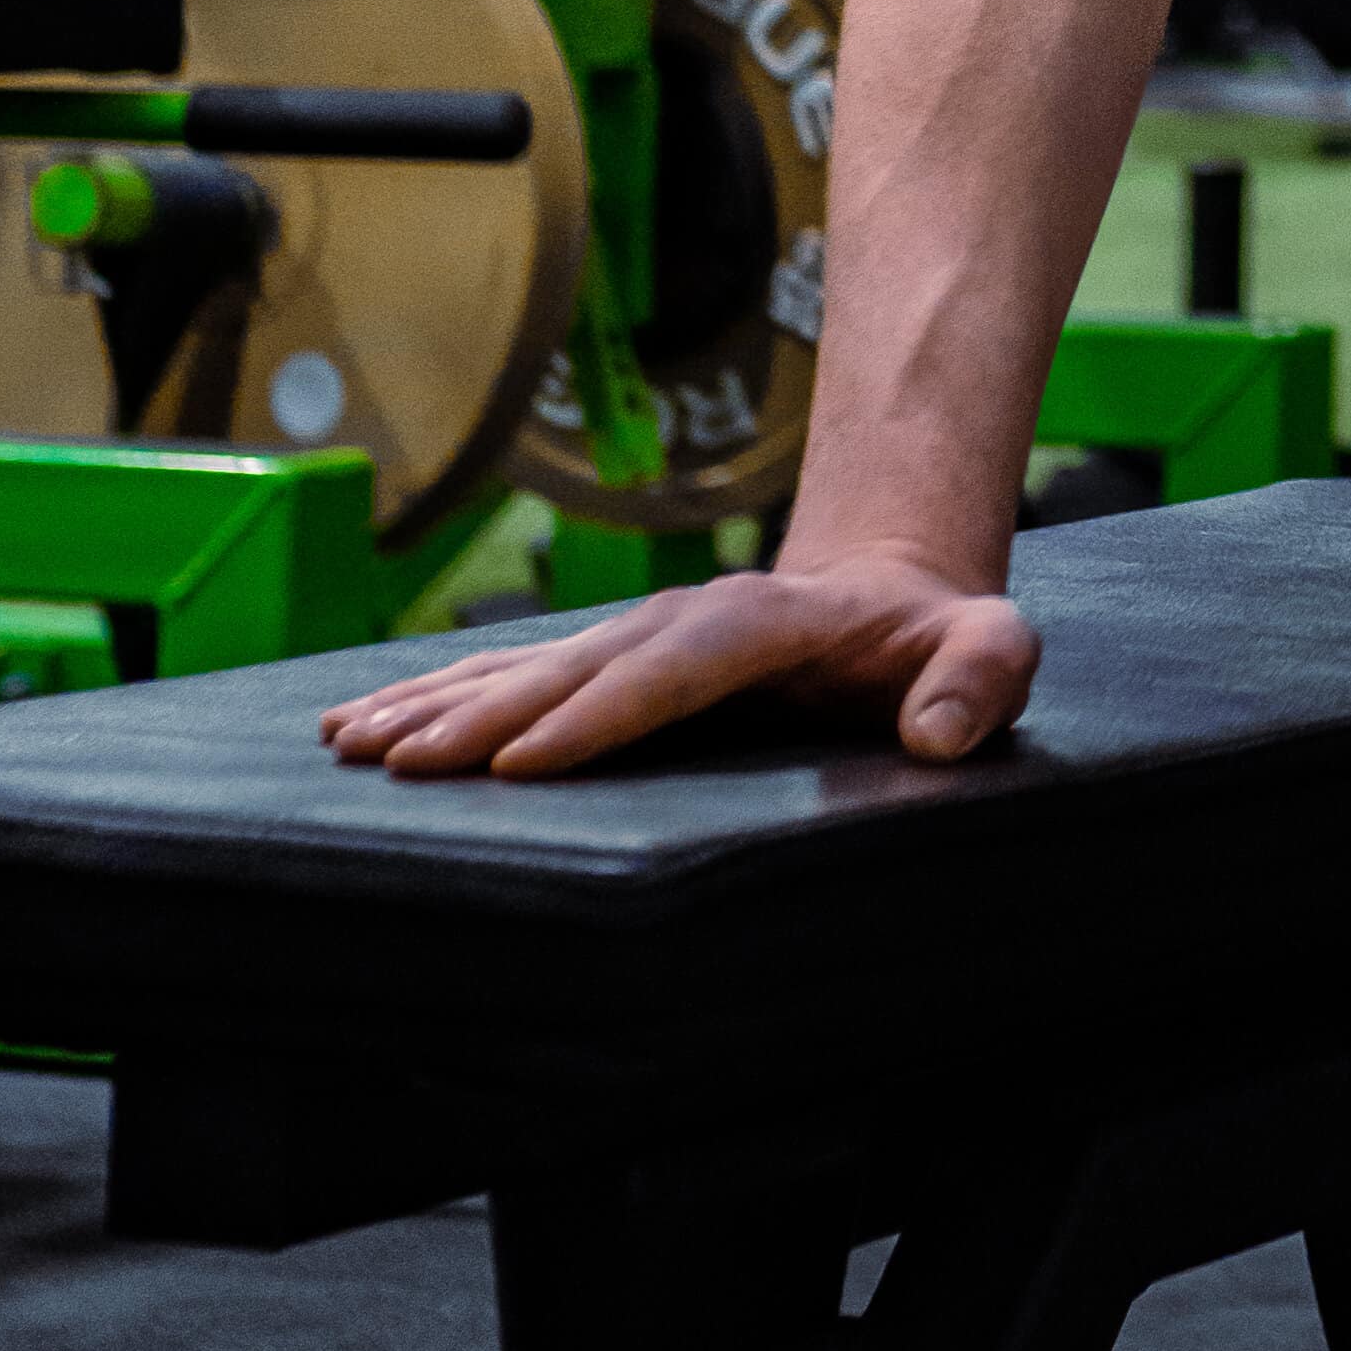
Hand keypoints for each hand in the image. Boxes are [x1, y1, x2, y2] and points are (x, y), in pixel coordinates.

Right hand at [317, 546, 1043, 780]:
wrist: (892, 587)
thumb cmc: (941, 638)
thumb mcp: (995, 647)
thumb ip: (981, 678)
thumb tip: (938, 733)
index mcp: (773, 620)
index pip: (681, 664)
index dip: (603, 711)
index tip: (528, 759)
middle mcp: (687, 616)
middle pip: (579, 666)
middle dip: (488, 715)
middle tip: (405, 764)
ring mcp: (639, 631)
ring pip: (527, 665)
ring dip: (439, 702)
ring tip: (355, 743)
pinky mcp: (608, 656)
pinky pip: (512, 672)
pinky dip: (434, 693)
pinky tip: (361, 723)